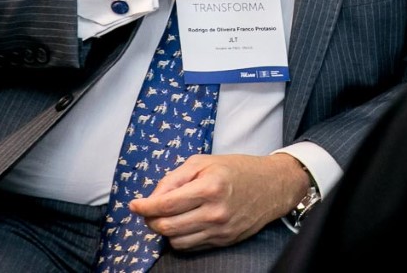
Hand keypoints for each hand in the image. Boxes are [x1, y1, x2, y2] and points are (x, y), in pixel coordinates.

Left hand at [128, 152, 310, 249]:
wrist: (272, 185)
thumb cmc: (237, 169)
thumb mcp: (204, 162)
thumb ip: (175, 178)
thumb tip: (153, 197)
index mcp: (209, 187)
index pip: (166, 204)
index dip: (144, 207)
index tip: (134, 205)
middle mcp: (215, 211)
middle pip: (167, 226)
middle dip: (150, 220)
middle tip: (147, 212)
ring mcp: (220, 229)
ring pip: (177, 240)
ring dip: (164, 231)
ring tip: (165, 218)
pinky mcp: (225, 240)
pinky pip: (192, 246)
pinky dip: (180, 238)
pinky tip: (182, 224)